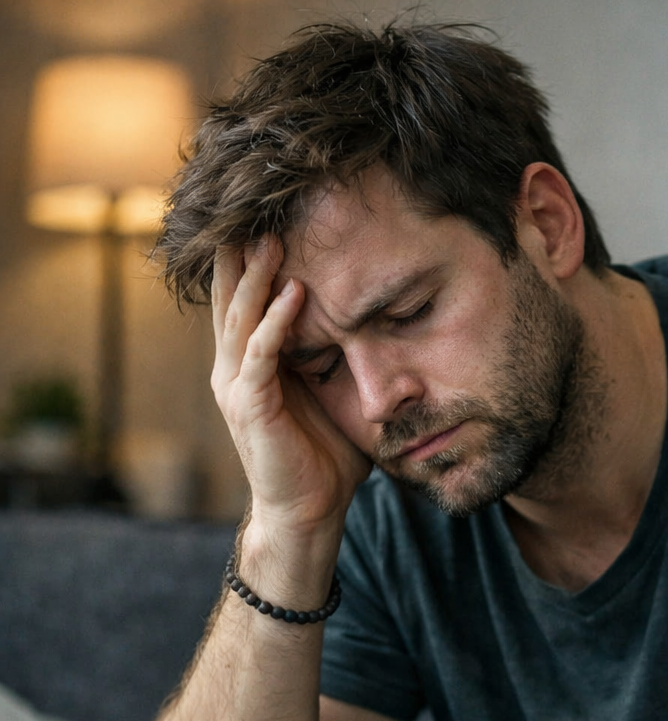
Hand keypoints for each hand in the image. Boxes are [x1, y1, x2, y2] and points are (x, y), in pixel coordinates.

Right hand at [211, 236, 370, 540]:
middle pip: (232, 295)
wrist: (309, 513)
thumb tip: (383, 323)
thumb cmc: (325, 458)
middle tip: (259, 207)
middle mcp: (233, 367)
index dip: (253, 258)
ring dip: (258, 276)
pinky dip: (275, 322)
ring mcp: (237, 385)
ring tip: (273, 238)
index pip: (246, 298)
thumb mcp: (334, 395)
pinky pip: (259, 354)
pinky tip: (293, 294)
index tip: (272, 215)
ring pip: (241, 317)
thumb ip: (342, 359)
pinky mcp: (249, 405)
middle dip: (245, 252)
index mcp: (250, 362)